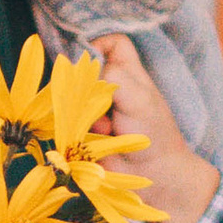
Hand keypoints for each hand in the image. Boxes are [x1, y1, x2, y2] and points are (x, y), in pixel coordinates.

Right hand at [89, 34, 222, 222]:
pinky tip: (93, 140)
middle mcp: (110, 89)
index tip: (88, 57)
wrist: (154, 178)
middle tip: (93, 98)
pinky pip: (67, 122)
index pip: (111, 43)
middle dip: (84, 83)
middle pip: (84, 69)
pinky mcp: (84, 134)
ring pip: (72, 96)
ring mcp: (95, 112)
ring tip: (103, 127)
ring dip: (82, 110)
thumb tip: (83, 66)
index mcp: (128, 74)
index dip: (99, 43)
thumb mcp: (138, 97)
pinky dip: (76, 129)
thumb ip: (112, 75)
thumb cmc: (155, 135)